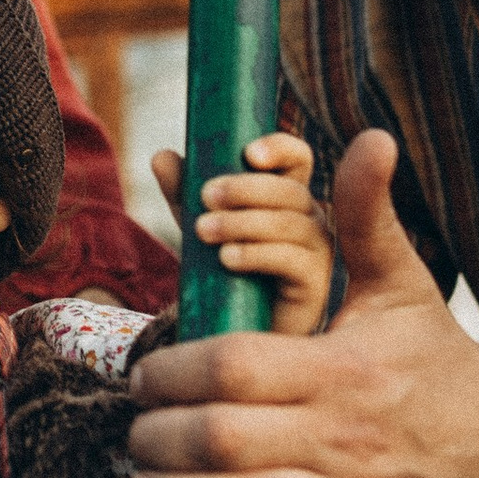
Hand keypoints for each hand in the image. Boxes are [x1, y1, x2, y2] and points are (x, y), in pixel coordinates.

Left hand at [125, 131, 478, 477]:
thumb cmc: (438, 359)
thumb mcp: (404, 284)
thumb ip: (366, 216)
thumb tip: (369, 135)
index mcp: (344, 368)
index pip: (229, 368)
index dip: (168, 373)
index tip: (145, 374)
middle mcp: (347, 438)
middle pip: (219, 439)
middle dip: (157, 438)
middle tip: (134, 433)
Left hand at [153, 132, 333, 335]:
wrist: (236, 329)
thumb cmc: (223, 270)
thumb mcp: (198, 225)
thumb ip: (183, 192)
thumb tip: (161, 156)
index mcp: (285, 195)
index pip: (296, 157)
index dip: (279, 148)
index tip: (248, 152)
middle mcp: (309, 217)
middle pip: (289, 190)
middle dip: (245, 188)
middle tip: (204, 196)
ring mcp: (317, 250)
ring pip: (288, 224)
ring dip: (241, 223)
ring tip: (202, 231)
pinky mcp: (314, 283)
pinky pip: (291, 260)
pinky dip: (256, 254)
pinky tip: (226, 257)